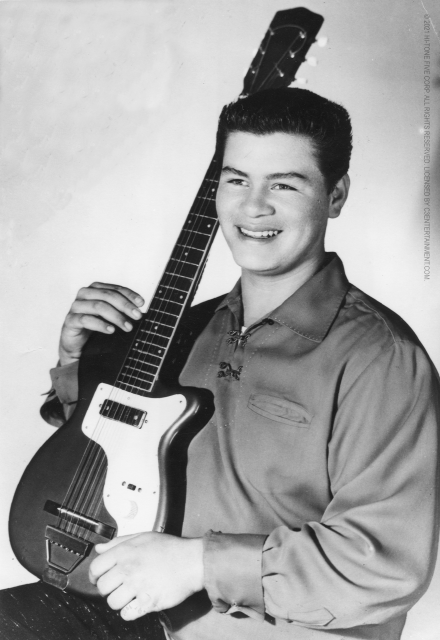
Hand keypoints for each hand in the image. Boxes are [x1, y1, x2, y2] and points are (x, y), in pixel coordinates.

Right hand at [59, 282, 144, 365]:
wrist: (78, 345)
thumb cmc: (96, 327)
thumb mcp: (111, 316)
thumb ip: (122, 310)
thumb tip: (141, 311)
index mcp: (96, 289)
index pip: (115, 288)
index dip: (130, 295)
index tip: (142, 303)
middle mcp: (85, 294)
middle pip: (108, 295)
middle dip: (125, 306)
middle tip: (137, 317)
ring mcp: (76, 306)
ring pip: (99, 306)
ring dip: (116, 317)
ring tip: (128, 327)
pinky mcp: (70, 320)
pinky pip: (86, 320)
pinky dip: (101, 324)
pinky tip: (111, 330)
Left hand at [89, 533, 203, 619]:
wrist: (192, 561)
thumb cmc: (169, 548)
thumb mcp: (143, 536)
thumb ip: (119, 542)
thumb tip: (99, 548)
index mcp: (125, 552)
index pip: (95, 567)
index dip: (94, 575)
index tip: (98, 578)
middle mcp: (128, 569)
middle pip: (102, 587)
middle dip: (108, 589)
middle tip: (118, 586)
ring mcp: (137, 586)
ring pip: (113, 602)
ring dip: (119, 601)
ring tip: (129, 595)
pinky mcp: (147, 602)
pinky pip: (126, 615)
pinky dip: (129, 612)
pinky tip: (137, 604)